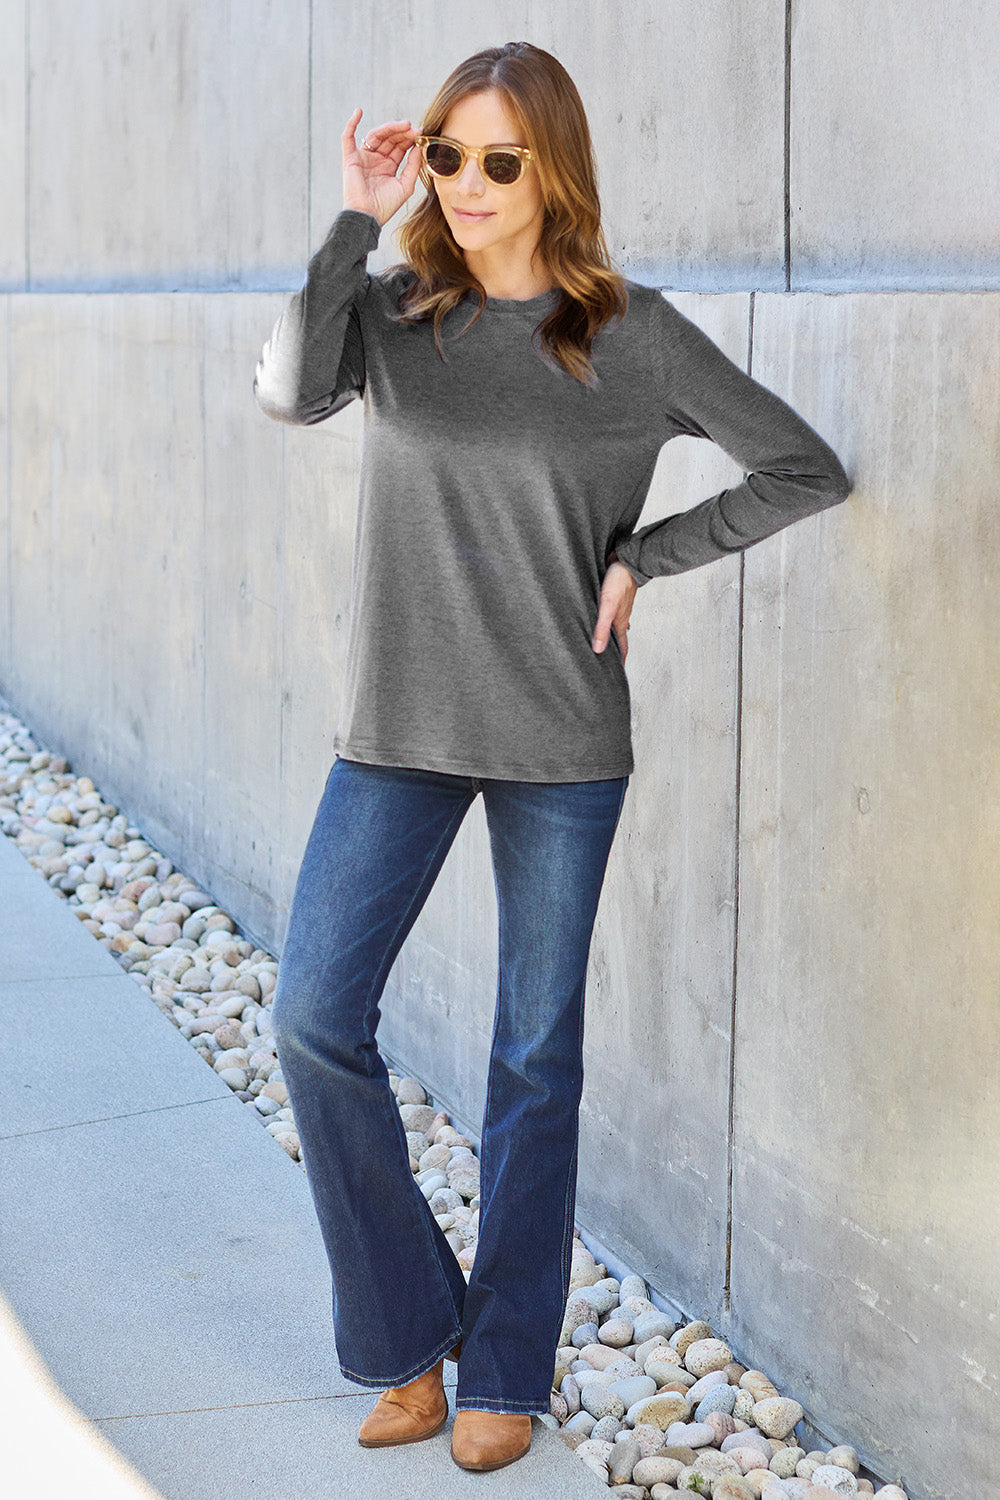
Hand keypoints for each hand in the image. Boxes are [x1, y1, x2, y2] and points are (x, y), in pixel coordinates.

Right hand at [342, 108, 421, 226]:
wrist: (367, 216)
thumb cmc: (386, 206)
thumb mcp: (405, 185)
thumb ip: (413, 166)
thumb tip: (419, 146)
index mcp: (388, 166)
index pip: (400, 146)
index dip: (409, 138)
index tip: (421, 132)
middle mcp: (376, 160)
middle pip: (389, 139)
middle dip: (402, 132)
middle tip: (414, 128)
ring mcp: (363, 158)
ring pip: (375, 135)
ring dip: (389, 127)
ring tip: (403, 124)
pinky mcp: (350, 158)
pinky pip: (348, 137)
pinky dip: (352, 123)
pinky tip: (358, 111)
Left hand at [592, 560, 637, 661]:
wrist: (627, 561)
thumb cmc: (618, 582)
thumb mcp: (607, 607)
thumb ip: (602, 627)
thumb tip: (598, 650)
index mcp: (619, 623)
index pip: (622, 648)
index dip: (621, 662)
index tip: (618, 674)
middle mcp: (620, 618)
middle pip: (618, 640)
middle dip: (615, 652)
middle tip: (610, 663)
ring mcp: (619, 608)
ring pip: (615, 627)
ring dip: (611, 637)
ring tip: (605, 644)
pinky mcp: (614, 598)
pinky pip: (611, 614)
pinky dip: (608, 621)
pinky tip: (603, 618)